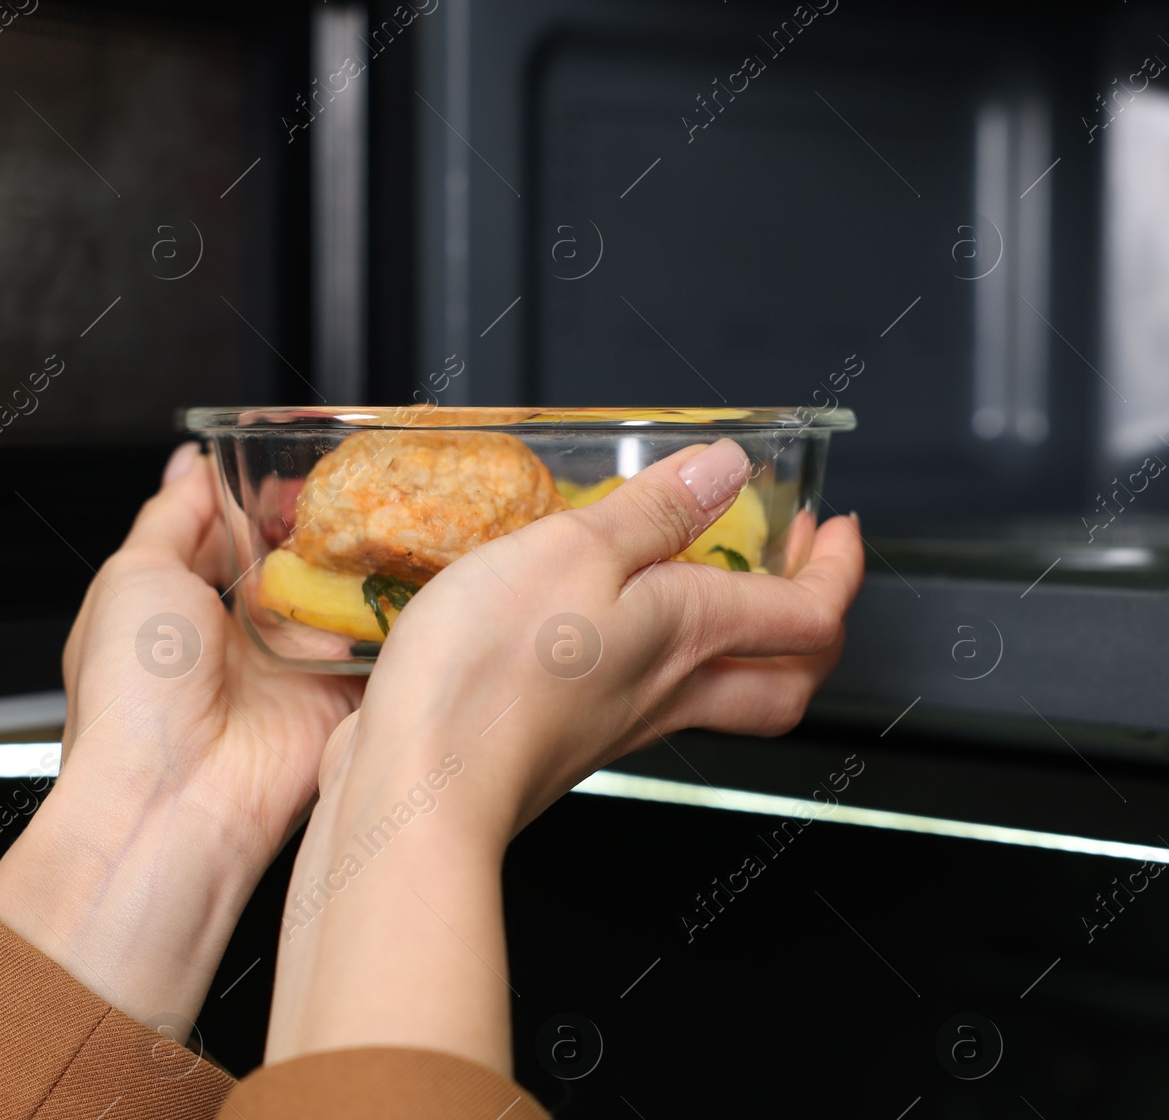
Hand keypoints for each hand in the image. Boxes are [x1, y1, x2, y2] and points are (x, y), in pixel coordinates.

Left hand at [0, 443, 362, 1031]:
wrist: (175, 798)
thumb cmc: (133, 695)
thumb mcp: (133, 574)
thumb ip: (172, 514)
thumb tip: (192, 463)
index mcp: (179, 606)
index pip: (225, 534)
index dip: (255, 496)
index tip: (289, 459)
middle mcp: (237, 637)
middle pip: (289, 559)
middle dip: (318, 523)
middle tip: (351, 483)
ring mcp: (289, 666)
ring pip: (336, 594)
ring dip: (357, 561)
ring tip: (385, 514)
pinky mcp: (336, 697)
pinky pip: (373, 644)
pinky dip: (388, 613)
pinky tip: (406, 572)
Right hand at [264, 438, 862, 1071]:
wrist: (422, 791)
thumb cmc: (490, 669)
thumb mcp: (574, 550)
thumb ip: (655, 509)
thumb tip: (727, 468)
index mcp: (687, 633)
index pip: (809, 616)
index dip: (837, 569)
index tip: (834, 526)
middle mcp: (669, 690)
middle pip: (787, 681)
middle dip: (813, 627)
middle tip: (800, 573)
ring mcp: (620, 725)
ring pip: (723, 697)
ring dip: (741, 643)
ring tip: (711, 587)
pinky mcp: (567, 740)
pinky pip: (646, 703)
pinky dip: (659, 662)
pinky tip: (609, 627)